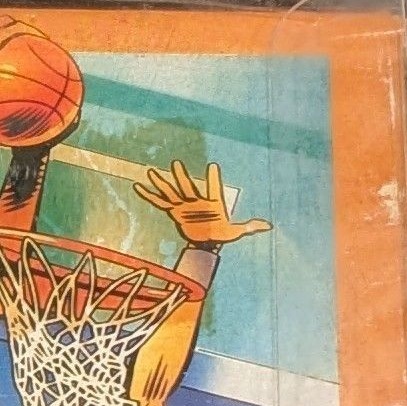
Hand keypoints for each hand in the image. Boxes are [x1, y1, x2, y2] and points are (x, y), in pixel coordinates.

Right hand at [133, 160, 271, 247]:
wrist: (207, 242)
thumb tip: (268, 226)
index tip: (213, 167)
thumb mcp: (236, 231)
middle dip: (181, 176)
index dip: (213, 179)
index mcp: (212, 203)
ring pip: (171, 192)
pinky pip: (159, 203)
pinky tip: (138, 187)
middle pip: (187, 187)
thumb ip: (250, 227)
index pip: (212, 188)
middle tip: (175, 163)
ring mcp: (183, 206)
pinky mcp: (174, 212)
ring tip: (151, 171)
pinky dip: (148, 195)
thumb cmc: (222, 233)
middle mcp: (196, 202)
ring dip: (161, 182)